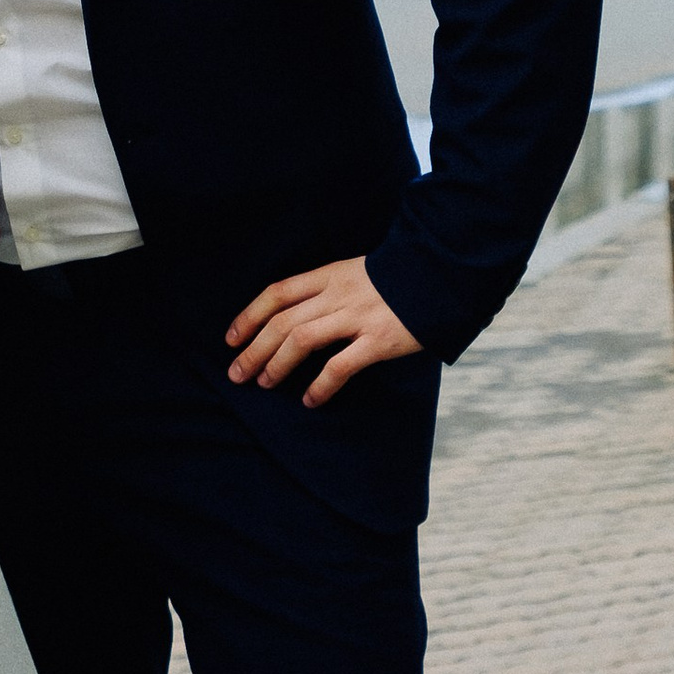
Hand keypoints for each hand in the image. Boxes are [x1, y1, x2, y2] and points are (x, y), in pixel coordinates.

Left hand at [225, 256, 421, 409]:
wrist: (442, 275)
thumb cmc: (397, 280)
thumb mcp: (355, 274)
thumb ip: (327, 292)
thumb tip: (293, 319)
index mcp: (329, 275)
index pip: (277, 293)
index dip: (249, 315)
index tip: (231, 338)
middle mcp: (337, 294)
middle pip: (282, 321)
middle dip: (254, 349)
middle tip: (236, 374)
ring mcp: (358, 317)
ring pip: (302, 340)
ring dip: (277, 364)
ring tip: (264, 384)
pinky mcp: (379, 340)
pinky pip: (340, 366)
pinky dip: (320, 385)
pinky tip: (310, 400)